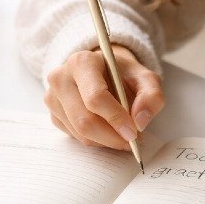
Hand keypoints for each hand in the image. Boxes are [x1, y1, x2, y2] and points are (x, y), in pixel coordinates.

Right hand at [44, 45, 163, 149]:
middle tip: (132, 141)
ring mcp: (53, 98)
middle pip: (85, 120)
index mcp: (82, 62)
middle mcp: (61, 78)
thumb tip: (140, 122)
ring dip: (106, 141)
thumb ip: (151, 96)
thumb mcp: (145, 78)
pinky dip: (96, 140)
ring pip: (80, 133)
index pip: (95, 97)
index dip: (116, 118)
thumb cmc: (122, 75)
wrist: (103, 71)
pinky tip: (107, 130)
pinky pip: (75, 137)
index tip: (133, 133)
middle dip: (112, 137)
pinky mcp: (53, 115)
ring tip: (123, 134)